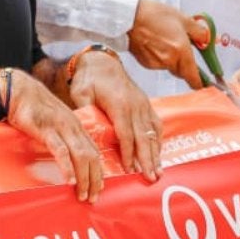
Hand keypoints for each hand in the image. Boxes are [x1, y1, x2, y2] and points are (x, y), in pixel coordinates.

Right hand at [5, 69, 104, 202]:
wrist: (18, 91)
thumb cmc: (33, 108)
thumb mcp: (54, 122)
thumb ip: (62, 136)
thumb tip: (65, 155)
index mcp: (76, 126)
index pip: (94, 151)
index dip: (99, 171)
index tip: (99, 188)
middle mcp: (73, 127)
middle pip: (92, 156)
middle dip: (95, 179)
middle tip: (94, 198)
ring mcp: (61, 128)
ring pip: (81, 155)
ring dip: (84, 178)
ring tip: (83, 195)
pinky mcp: (47, 130)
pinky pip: (61, 151)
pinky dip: (67, 167)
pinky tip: (70, 180)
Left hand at [69, 51, 164, 182]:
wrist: (103, 61)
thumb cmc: (89, 78)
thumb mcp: (81, 92)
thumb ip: (85, 111)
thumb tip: (83, 131)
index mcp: (119, 105)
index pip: (126, 134)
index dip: (129, 154)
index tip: (130, 171)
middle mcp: (135, 106)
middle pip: (143, 137)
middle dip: (148, 160)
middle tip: (151, 178)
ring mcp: (143, 104)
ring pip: (152, 133)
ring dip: (156, 153)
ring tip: (158, 172)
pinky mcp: (146, 104)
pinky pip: (156, 124)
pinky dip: (158, 140)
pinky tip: (158, 153)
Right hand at [127, 0, 204, 89]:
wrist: (129, 16)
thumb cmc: (154, 14)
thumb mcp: (183, 19)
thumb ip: (199, 33)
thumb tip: (208, 41)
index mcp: (181, 51)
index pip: (194, 78)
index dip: (202, 82)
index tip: (206, 81)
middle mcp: (169, 61)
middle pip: (183, 72)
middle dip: (186, 64)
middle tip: (183, 48)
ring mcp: (156, 64)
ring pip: (170, 67)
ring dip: (172, 59)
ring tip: (165, 39)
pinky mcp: (146, 64)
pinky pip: (159, 64)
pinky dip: (160, 57)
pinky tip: (155, 43)